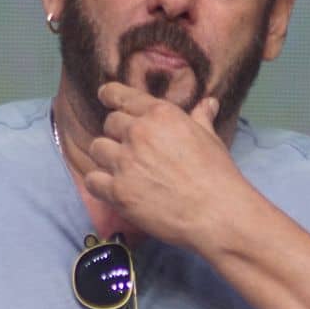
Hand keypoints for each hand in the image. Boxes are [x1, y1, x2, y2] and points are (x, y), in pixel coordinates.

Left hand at [86, 82, 255, 248]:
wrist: (217, 213)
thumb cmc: (217, 175)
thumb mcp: (210, 138)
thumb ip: (200, 118)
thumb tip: (207, 103)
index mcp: (160, 114)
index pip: (121, 96)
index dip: (110, 95)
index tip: (105, 97)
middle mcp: (139, 132)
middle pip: (109, 123)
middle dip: (118, 135)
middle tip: (133, 151)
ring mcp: (125, 162)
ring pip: (97, 148)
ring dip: (107, 158)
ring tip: (124, 171)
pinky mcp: (117, 191)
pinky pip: (92, 180)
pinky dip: (99, 184)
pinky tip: (113, 189)